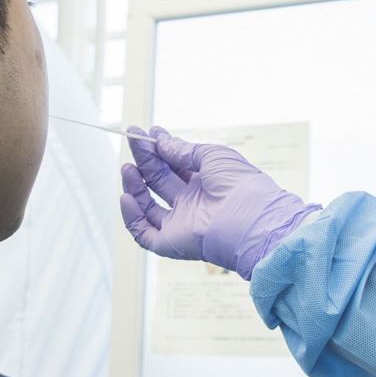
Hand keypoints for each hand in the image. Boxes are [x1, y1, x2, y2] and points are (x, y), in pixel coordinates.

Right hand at [118, 127, 318, 278]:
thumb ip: (182, 150)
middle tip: (132, 139)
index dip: (160, 149)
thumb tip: (160, 140)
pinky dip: (131, 217)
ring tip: (127, 166)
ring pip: (148, 206)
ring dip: (135, 185)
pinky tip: (127, 197)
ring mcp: (181, 223)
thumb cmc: (238, 184)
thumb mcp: (211, 156)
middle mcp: (192, 203)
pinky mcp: (172, 243)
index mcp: (206, 183)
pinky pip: (144, 233)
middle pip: (160, 180)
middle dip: (145, 159)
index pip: (175, 165)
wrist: (249, 219)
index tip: (147, 133)